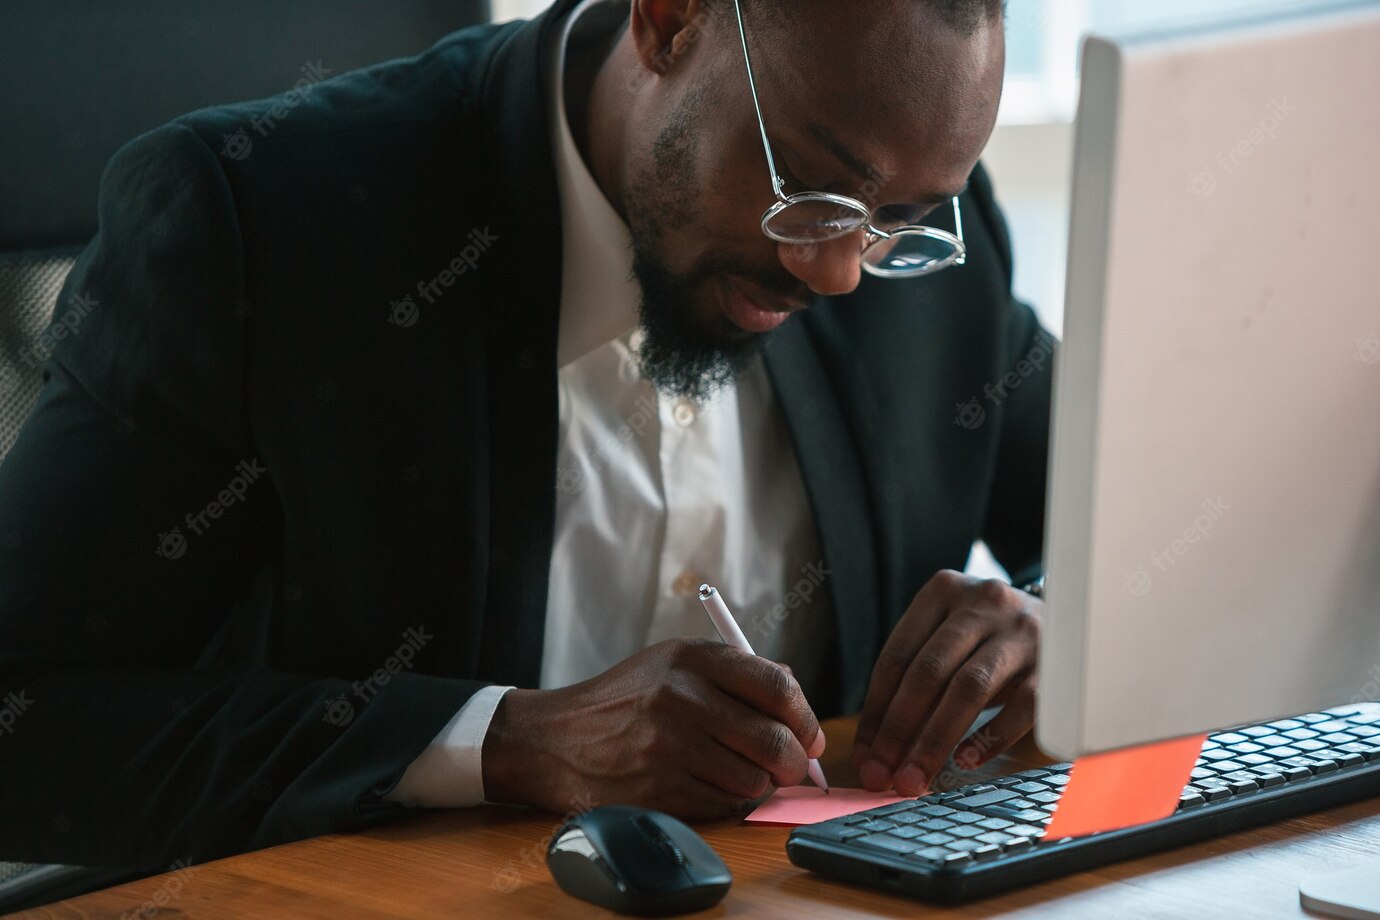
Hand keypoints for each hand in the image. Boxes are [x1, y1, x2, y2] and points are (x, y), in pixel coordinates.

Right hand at [481, 638, 825, 818]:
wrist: (556, 738)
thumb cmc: (626, 699)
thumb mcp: (674, 662)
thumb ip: (736, 672)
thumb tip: (799, 702)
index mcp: (692, 658)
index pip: (778, 687)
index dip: (807, 718)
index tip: (811, 736)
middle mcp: (681, 698)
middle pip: (774, 740)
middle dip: (796, 762)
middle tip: (794, 767)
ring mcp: (668, 747)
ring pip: (754, 780)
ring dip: (761, 785)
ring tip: (743, 774)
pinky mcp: (658, 789)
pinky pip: (723, 805)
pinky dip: (730, 802)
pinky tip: (711, 785)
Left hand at [853, 570, 1039, 795]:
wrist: (1073, 612)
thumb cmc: (993, 636)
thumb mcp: (953, 634)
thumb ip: (918, 674)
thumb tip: (878, 747)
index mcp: (944, 590)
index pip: (897, 657)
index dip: (875, 712)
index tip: (864, 756)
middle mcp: (983, 602)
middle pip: (928, 672)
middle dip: (898, 731)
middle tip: (882, 776)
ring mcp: (1022, 630)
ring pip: (969, 688)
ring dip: (935, 740)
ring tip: (915, 779)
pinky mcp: (1056, 661)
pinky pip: (1021, 706)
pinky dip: (990, 737)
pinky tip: (966, 762)